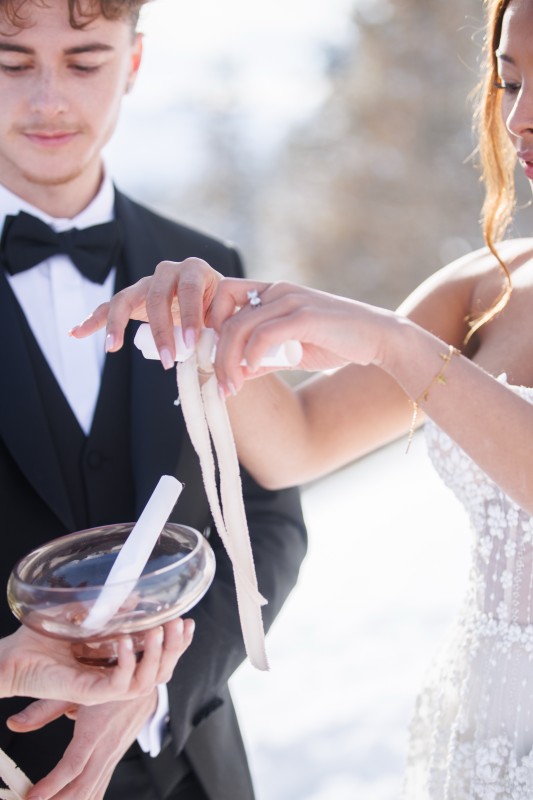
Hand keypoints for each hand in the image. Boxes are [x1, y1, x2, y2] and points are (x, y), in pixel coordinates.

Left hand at [0, 618, 193, 704]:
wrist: (11, 657)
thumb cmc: (40, 640)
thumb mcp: (83, 616)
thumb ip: (108, 610)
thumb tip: (133, 595)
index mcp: (115, 663)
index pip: (156, 659)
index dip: (177, 644)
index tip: (188, 623)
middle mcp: (113, 678)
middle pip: (160, 671)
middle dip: (176, 647)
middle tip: (181, 622)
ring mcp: (102, 688)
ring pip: (146, 681)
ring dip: (156, 655)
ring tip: (160, 629)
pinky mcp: (88, 693)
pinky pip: (117, 685)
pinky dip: (126, 663)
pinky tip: (126, 640)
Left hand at [9, 692, 159, 799]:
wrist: (144, 678)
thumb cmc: (109, 679)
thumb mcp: (75, 687)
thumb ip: (44, 709)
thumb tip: (14, 723)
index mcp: (95, 728)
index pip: (73, 764)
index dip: (52, 784)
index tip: (33, 797)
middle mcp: (106, 746)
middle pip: (83, 786)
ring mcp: (113, 754)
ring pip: (93, 789)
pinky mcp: (115, 756)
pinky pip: (101, 784)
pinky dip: (89, 798)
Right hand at [70, 258, 222, 368]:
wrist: (215, 302)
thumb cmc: (223, 309)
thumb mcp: (229, 312)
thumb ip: (223, 323)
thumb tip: (218, 343)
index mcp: (196, 270)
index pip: (189, 290)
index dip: (189, 315)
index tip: (191, 342)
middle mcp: (169, 271)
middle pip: (156, 297)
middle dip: (160, 330)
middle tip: (167, 359)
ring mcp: (147, 283)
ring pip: (126, 299)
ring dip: (118, 326)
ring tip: (111, 347)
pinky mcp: (133, 298)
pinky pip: (109, 307)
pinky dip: (93, 320)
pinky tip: (76, 333)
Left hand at [209, 279, 397, 393]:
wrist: (379, 338)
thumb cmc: (337, 343)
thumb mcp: (293, 352)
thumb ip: (264, 358)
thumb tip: (237, 374)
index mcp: (272, 293)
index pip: (224, 297)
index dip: (209, 326)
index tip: (211, 359)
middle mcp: (277, 291)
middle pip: (226, 318)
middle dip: (215, 355)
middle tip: (219, 385)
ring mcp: (291, 300)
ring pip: (239, 327)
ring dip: (229, 361)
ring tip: (231, 387)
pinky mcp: (305, 315)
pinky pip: (264, 334)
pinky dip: (251, 355)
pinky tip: (250, 372)